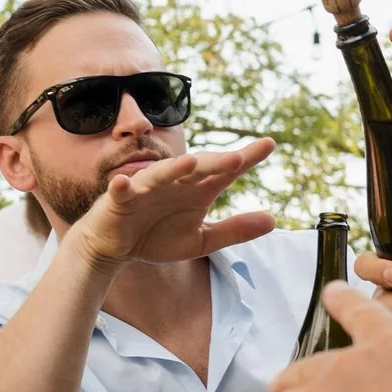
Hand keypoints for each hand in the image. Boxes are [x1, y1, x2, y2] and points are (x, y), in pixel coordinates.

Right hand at [68, 139, 277, 270]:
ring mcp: (146, 188)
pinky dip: (122, 186)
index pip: (226, 171)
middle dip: (216, 163)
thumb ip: (235, 230)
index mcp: (198, 190)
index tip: (270, 144)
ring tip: (189, 164)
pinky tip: (123, 183)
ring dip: (173, 169)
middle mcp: (175, 183)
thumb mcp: (202, 240)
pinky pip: (121, 191)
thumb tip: (274, 220)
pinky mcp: (119, 200)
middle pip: (198, 168)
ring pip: (161, 175)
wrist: (118, 248)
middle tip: (238, 159)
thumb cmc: (159, 236)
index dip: (247, 158)